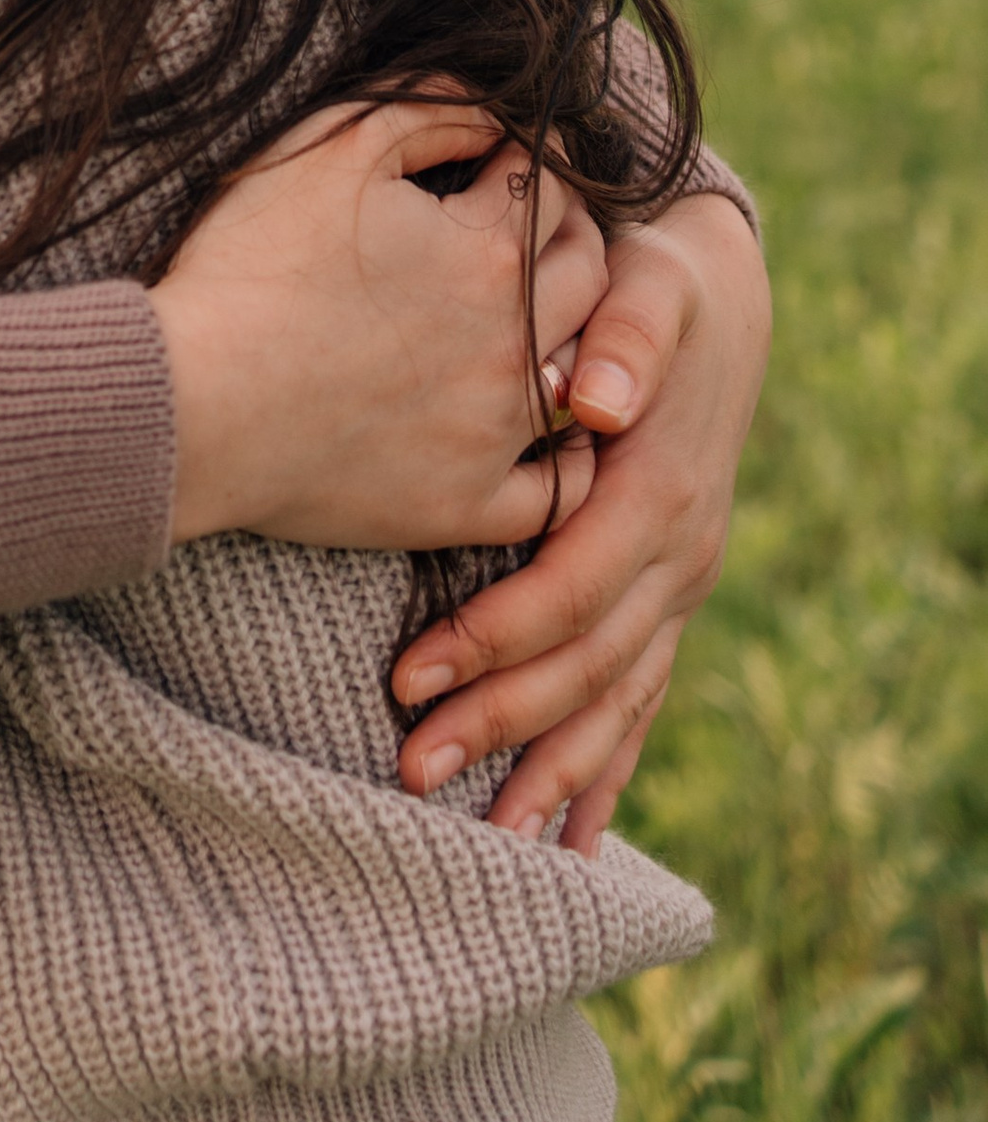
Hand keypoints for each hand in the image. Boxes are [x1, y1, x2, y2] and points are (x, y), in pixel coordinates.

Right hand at [154, 94, 607, 553]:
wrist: (194, 401)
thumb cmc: (252, 265)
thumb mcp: (332, 150)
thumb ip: (426, 111)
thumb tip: (493, 110)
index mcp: (488, 251)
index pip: (547, 179)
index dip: (527, 151)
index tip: (500, 151)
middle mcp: (514, 342)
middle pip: (588, 270)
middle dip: (571, 230)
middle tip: (537, 221)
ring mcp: (495, 433)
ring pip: (585, 374)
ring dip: (581, 334)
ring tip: (547, 313)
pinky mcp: (463, 505)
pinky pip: (558, 495)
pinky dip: (570, 465)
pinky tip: (555, 439)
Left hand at [392, 189, 768, 846]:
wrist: (714, 293)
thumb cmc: (652, 282)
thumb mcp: (646, 285)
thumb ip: (621, 333)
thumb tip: (592, 396)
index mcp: (659, 489)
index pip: (569, 587)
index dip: (492, 637)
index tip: (406, 675)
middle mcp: (680, 553)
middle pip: (587, 664)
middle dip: (501, 723)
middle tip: (410, 768)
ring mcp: (681, 586)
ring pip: (618, 700)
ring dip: (551, 770)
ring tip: (485, 839)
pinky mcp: (669, 598)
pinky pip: (642, 700)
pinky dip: (606, 769)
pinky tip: (565, 838)